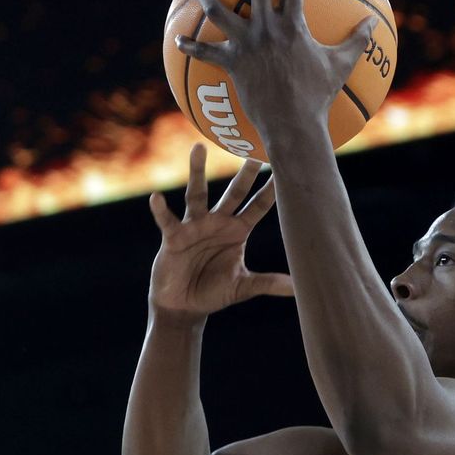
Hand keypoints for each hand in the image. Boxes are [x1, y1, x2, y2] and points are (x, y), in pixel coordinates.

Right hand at [148, 147, 290, 319]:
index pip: (258, 206)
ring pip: (197, 194)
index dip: (271, 190)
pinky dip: (161, 210)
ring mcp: (195, 226)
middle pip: (234, 192)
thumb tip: (297, 289)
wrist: (183, 307)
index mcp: (237, 231)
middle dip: (245, 173)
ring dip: (197, 172)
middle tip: (254, 148)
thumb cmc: (213, 293)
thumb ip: (267, 283)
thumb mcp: (242, 287)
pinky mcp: (174, 237)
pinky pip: (167, 221)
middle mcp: (218, 222)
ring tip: (198, 148)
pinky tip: (156, 198)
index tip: (285, 167)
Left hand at [177, 0, 376, 150]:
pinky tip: (177, 41)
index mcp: (294, 26)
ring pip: (222, 14)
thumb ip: (356, 41)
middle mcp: (268, 29)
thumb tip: (374, 23)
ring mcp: (248, 45)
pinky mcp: (233, 64)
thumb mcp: (341, 66)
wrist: (292, 124)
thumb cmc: (317, 97)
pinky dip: (192, 47)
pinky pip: (208, 53)